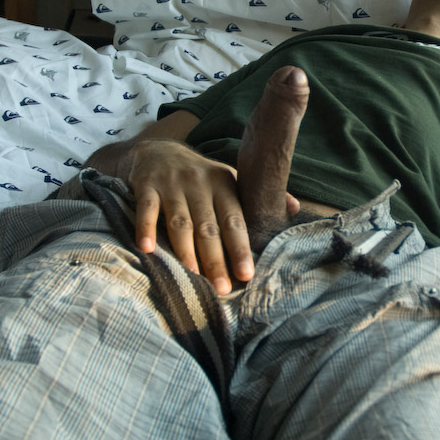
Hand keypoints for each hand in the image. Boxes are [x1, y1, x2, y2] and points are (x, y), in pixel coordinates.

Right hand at [95, 66, 307, 293]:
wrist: (157, 150)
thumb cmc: (200, 176)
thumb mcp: (230, 179)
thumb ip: (257, 197)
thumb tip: (295, 208)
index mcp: (224, 185)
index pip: (235, 221)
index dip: (240, 248)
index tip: (247, 274)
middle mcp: (199, 184)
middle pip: (208, 227)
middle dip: (216, 259)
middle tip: (223, 288)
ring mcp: (172, 184)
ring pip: (180, 222)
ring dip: (185, 250)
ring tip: (193, 276)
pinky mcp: (146, 185)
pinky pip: (146, 209)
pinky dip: (145, 228)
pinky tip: (147, 249)